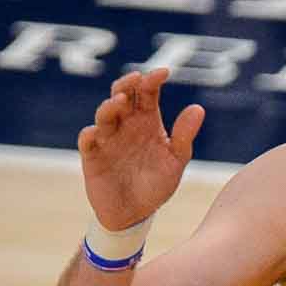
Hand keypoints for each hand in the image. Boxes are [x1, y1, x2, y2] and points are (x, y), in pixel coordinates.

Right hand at [77, 68, 204, 229]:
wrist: (136, 214)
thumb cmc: (157, 183)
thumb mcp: (176, 160)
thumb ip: (184, 135)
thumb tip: (198, 108)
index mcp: (148, 122)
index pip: (148, 94)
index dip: (152, 80)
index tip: (163, 72)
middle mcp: (126, 125)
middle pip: (122, 96)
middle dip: (127, 84)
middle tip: (136, 79)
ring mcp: (108, 139)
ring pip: (104, 115)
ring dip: (110, 106)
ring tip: (121, 102)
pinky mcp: (93, 157)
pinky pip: (88, 141)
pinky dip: (91, 134)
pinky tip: (97, 132)